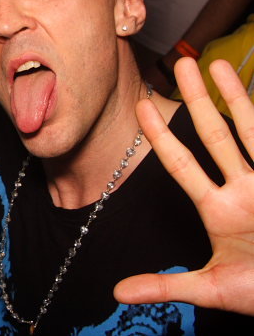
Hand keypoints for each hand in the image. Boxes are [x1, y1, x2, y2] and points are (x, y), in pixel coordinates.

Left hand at [114, 57, 253, 315]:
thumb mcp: (213, 289)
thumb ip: (166, 285)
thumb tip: (115, 292)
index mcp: (219, 210)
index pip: (182, 164)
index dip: (161, 136)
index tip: (141, 106)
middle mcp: (244, 189)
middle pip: (215, 136)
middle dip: (197, 100)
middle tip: (179, 63)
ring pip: (250, 131)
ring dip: (237, 97)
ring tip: (218, 63)